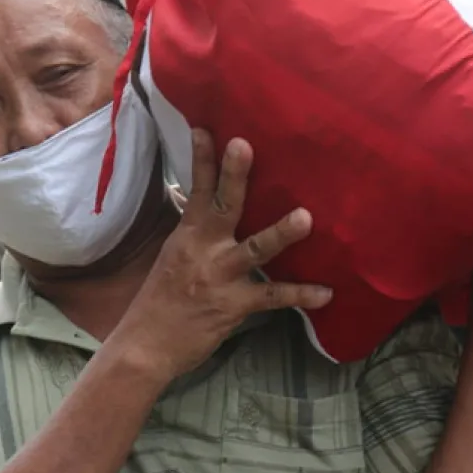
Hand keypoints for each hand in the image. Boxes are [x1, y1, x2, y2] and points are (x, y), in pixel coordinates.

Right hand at [110, 130, 332, 384]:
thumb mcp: (171, 258)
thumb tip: (200, 205)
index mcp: (187, 236)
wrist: (146, 345)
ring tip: (306, 217)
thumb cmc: (159, 301)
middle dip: (234, 175)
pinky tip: (327, 293)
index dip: (201, 159)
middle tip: (245, 145)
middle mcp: (203, 250)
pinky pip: (272, 296)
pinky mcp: (234, 305)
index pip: (194, 190)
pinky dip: (301, 295)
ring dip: (281, 233)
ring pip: (255, 249)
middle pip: (223, 205)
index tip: (206, 127)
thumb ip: (193, 233)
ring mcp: (219, 277)